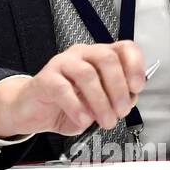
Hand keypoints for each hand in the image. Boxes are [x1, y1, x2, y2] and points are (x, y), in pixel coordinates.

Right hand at [0, 41, 147, 139]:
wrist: (33, 111)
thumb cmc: (67, 105)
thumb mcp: (99, 105)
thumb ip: (116, 99)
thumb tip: (129, 99)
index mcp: (97, 58)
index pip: (123, 48)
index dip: (134, 66)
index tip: (137, 87)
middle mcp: (81, 55)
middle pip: (106, 58)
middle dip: (119, 88)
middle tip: (121, 111)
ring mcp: (61, 64)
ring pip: (86, 74)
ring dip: (101, 101)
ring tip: (105, 121)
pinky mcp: (45, 79)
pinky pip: (63, 89)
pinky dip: (77, 107)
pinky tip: (83, 120)